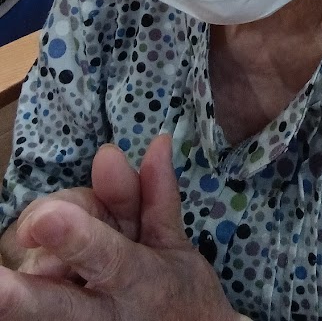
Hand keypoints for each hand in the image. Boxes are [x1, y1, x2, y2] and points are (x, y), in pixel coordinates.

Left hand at [0, 136, 249, 320]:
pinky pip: (39, 309)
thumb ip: (155, 195)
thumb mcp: (174, 245)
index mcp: (137, 278)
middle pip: (57, 302)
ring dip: (21, 287)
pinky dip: (27, 291)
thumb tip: (157, 140)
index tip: (45, 219)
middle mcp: (105, 312)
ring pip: (41, 302)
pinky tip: (28, 276)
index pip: (105, 253)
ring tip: (25, 266)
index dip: (76, 235)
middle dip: (23, 297)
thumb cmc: (178, 295)